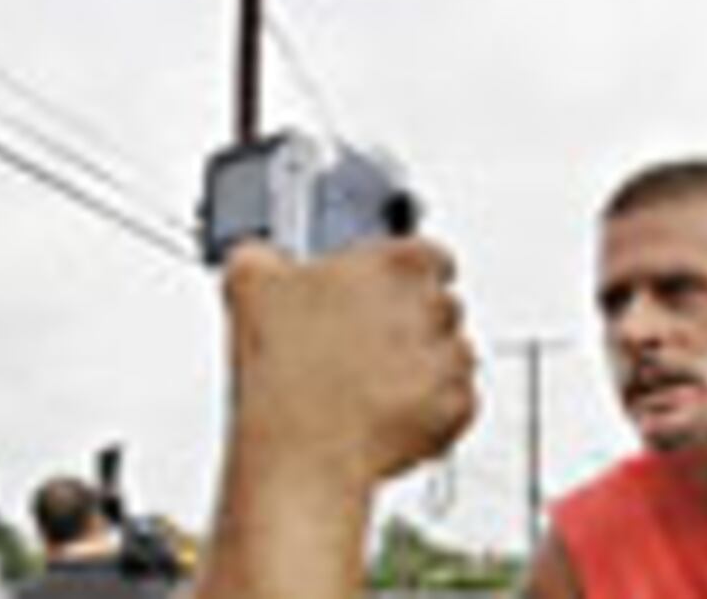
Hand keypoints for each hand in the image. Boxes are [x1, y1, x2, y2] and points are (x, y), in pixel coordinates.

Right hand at [221, 237, 476, 488]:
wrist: (302, 453)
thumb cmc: (286, 373)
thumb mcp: (250, 284)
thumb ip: (263, 256)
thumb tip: (262, 258)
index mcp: (395, 264)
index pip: (426, 253)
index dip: (400, 275)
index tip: (379, 292)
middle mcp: (433, 306)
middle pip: (439, 304)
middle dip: (409, 322)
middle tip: (363, 345)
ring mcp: (450, 359)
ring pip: (451, 352)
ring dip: (421, 364)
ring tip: (369, 384)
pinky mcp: (457, 407)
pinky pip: (454, 399)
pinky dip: (429, 407)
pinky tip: (384, 411)